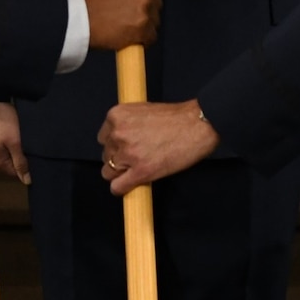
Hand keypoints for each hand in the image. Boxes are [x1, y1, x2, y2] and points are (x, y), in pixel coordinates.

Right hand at [0, 102, 28, 184]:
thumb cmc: (1, 121)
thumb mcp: (14, 142)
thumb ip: (20, 162)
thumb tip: (27, 182)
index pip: (16, 172)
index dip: (27, 166)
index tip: (37, 156)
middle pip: (11, 163)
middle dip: (22, 156)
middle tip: (33, 146)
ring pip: (8, 153)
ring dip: (17, 148)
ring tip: (26, 139)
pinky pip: (4, 145)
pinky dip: (11, 141)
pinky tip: (17, 134)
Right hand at [81, 0, 160, 49]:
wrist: (79, 20)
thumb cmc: (87, 0)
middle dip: (147, 7)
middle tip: (131, 13)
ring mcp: (145, 5)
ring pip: (155, 18)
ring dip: (145, 23)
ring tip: (128, 26)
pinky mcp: (144, 26)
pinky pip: (152, 34)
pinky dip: (143, 38)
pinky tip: (131, 37)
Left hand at [98, 99, 219, 193]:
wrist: (197, 125)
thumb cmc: (175, 118)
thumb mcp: (141, 111)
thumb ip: (127, 124)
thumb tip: (118, 140)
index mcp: (116, 116)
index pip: (103, 138)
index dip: (115, 145)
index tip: (126, 148)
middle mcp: (118, 134)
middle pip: (105, 155)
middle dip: (118, 159)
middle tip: (137, 157)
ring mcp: (128, 154)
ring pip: (108, 173)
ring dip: (122, 173)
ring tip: (138, 168)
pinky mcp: (141, 172)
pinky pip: (118, 187)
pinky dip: (123, 188)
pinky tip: (133, 184)